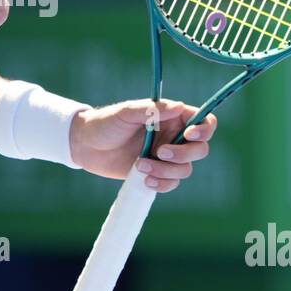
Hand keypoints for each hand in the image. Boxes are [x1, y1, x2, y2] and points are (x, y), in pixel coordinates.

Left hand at [69, 98, 216, 191]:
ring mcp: (165, 157)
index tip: (189, 135)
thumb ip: (152, 110)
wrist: (86, 146)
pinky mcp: (156, 173)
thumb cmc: (105, 123)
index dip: (204, 129)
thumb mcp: (126, 112)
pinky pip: (171, 184)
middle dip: (184, 154)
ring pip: (185, 170)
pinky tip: (145, 181)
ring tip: (140, 166)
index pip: (203, 121)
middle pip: (200, 149)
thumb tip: (179, 106)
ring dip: (166, 171)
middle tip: (160, 152)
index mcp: (171, 117)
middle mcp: (173, 136)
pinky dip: (162, 184)